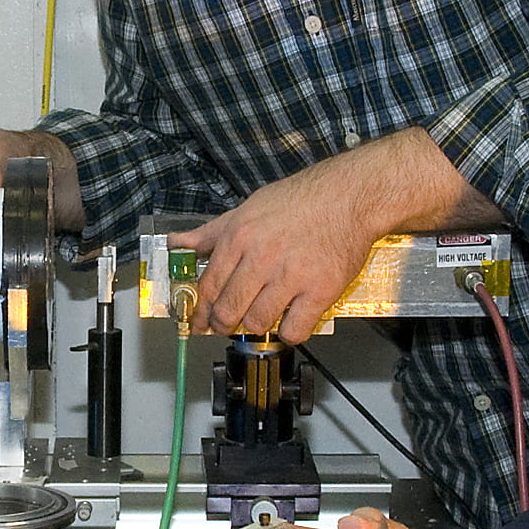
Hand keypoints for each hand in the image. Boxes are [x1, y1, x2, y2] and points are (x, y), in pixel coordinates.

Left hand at [177, 155, 390, 342]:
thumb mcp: (248, 208)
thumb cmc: (300, 200)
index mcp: (239, 237)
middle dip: (223, 324)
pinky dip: (289, 332)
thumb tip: (179, 243)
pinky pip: (294, 329)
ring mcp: (290, 276)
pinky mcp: (319, 291)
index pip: (208, 286)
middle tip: (227, 325)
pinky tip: (290, 321)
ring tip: (261, 317)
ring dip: (255, 326)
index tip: (199, 321)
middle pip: (228, 310)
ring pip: (257, 322)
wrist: (349, 197)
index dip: (200, 310)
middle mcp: (261, 258)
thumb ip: (212, 232)